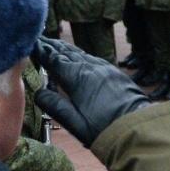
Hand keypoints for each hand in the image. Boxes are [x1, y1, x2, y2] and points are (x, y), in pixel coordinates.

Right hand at [29, 38, 149, 145]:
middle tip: (40, 40)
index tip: (31, 43)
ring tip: (56, 45)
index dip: (42, 51)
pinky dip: (81, 55)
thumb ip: (54, 106)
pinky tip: (80, 58)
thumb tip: (39, 92)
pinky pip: (94, 59)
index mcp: (77, 78)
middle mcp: (91, 68)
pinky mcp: (116, 74)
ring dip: (67, 49)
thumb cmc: (104, 130)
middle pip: (67, 53)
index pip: (54, 59)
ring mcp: (105, 69)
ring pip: (81, 54)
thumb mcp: (74, 123)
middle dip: (52, 46)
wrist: (138, 129)